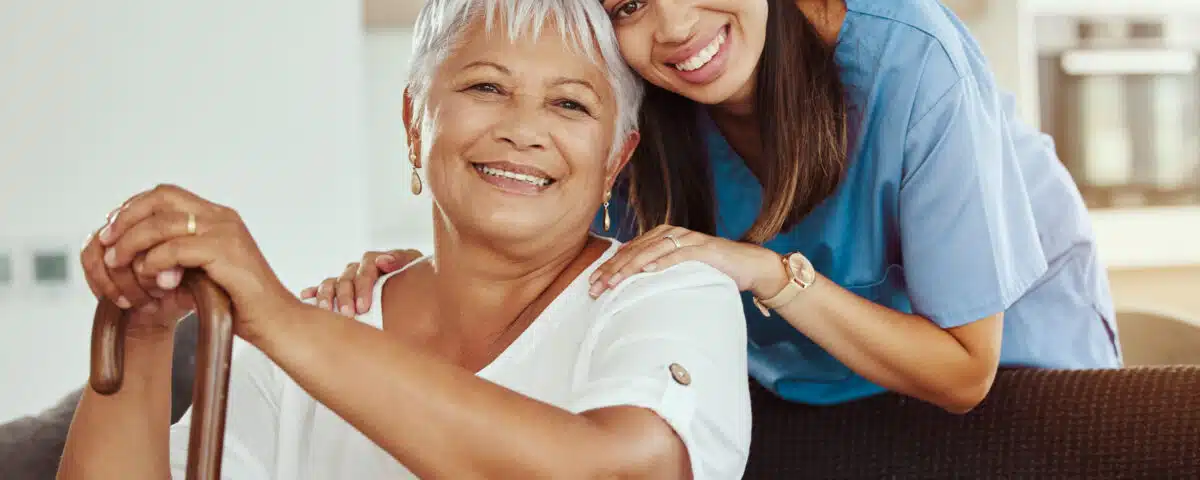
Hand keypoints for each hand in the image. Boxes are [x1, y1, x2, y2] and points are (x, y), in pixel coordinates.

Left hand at [94, 184, 298, 341]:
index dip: (133, 209)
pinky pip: (176, 248)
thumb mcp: (204, 271)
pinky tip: (153, 278)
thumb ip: (179, 256)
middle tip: (108, 243)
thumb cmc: (241, 304)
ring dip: (133, 243)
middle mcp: (222, 218)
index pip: (166, 195)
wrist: (275, 322)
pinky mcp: (226, 252)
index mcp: (218, 218)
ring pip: (163, 222)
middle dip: (126, 218)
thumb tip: (138, 254)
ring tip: (120, 264)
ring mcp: (226, 232)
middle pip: (161, 197)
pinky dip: (156, 262)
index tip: (112, 232)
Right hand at [299, 249, 422, 315]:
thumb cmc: (419, 280)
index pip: (367, 266)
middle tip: (350, 314)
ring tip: (327, 312)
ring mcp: (349, 279)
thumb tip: (384, 260)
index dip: (364, 284)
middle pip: (347, 277)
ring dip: (328, 297)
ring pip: (333, 283)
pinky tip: (307, 297)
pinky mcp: (340, 291)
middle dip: (346, 296)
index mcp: (379, 261)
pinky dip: (314, 292)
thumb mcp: (417, 267)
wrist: (418, 291)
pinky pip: (323, 289)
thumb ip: (404, 261)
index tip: (364, 306)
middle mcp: (360, 269)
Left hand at [587, 225, 786, 297]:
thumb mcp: (676, 271)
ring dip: (630, 267)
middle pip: (634, 252)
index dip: (608, 268)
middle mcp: (670, 234)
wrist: (747, 265)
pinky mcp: (703, 249)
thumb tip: (627, 289)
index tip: (591, 286)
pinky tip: (647, 272)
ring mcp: (686, 239)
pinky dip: (662, 263)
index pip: (627, 252)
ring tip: (614, 282)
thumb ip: (655, 273)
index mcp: (660, 237)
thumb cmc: (709, 270)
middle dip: (612, 270)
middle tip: (595, 288)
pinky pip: (678, 255)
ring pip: (651, 252)